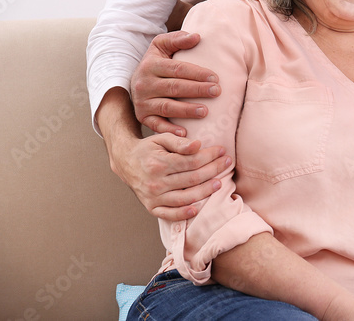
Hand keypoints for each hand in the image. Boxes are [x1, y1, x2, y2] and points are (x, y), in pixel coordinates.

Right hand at [107, 128, 229, 219]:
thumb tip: (198, 145)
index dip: (210, 156)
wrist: (125, 161)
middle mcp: (155, 182)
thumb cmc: (148, 148)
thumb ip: (180, 142)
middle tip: (227, 163)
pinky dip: (183, 213)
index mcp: (158, 164)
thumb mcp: (161, 138)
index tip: (222, 151)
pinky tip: (197, 208)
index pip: (192, 162)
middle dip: (213, 170)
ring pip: (185, 197)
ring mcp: (152, 197)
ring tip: (220, 183)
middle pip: (192, 179)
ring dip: (205, 191)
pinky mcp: (151, 207)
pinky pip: (169, 214)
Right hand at [130, 31, 220, 134]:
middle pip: (174, 87)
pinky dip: (169, 130)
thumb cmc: (156, 62)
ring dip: (186, 111)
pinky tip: (185, 133)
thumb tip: (197, 36)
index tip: (216, 78)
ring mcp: (142, 102)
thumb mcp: (161, 46)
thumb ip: (177, 39)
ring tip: (205, 112)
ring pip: (167, 107)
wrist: (134, 82)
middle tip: (217, 92)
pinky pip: (156, 125)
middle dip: (197, 90)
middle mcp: (144, 84)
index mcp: (150, 65)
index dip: (197, 73)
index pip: (177, 69)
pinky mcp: (142, 117)